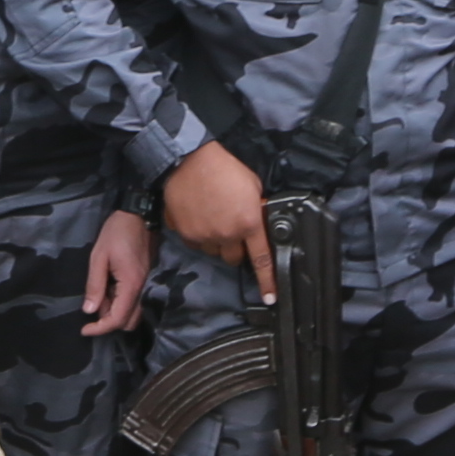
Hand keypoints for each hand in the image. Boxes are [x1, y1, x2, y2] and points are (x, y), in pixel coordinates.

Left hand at [76, 207, 154, 338]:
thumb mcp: (98, 257)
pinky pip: (134, 301)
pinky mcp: (144, 280)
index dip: (100, 328)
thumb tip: (89, 311)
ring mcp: (145, 285)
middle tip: (92, 306)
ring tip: (99, 295)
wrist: (137, 215)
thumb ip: (95, 286)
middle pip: (128, 321)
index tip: (84, 330)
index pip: (118, 319)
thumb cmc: (116, 233)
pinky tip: (108, 288)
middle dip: (109, 321)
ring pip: (132, 313)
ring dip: (114, 312)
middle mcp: (142, 289)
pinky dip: (120, 303)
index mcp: (131, 285)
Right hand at [159, 139, 274, 299]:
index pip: (262, 260)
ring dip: (216, 242)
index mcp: (249, 223)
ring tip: (212, 218)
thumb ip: (256, 209)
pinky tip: (197, 216)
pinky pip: (194, 243)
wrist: (190, 158)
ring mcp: (203, 236)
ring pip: (213, 252)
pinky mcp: (184, 232)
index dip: (267, 282)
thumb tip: (258, 222)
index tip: (270, 297)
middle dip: (235, 248)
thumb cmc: (224, 167)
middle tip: (232, 230)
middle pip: (234, 259)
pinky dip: (197, 234)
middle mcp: (226, 234)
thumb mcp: (253, 186)